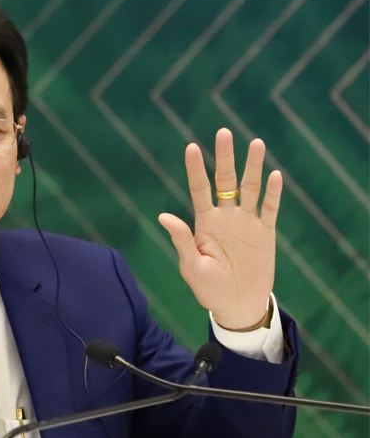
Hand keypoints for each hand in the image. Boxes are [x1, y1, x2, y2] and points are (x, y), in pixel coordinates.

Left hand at [158, 128, 281, 329]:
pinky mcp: (265, 233)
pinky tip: (274, 175)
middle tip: (223, 132)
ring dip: (253, 167)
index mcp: (204, 223)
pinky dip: (273, 194)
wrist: (237, 304)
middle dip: (225, 157)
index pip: (199, 189)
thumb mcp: (191, 267)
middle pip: (225, 181)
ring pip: (250, 188)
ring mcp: (247, 223)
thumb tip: (164, 216)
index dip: (196, 169)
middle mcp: (225, 217)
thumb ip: (181, 240)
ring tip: (256, 143)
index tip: (191, 147)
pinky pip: (270, 209)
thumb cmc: (209, 289)